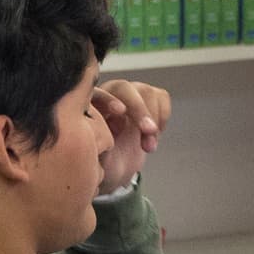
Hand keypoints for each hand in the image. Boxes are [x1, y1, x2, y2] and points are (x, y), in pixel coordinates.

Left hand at [95, 79, 172, 194]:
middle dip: (139, 109)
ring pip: (146, 92)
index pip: (99, 94)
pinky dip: (162, 116)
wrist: (117, 165)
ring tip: (148, 146)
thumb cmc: (103, 161)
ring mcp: (130, 95)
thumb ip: (98, 145)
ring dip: (152, 119)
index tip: (120, 112)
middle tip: (149, 131)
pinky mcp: (148, 98)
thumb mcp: (97, 160)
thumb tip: (101, 136)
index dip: (109, 100)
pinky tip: (153, 135)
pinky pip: (161, 97)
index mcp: (91, 106)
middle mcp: (109, 95)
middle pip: (125, 88)